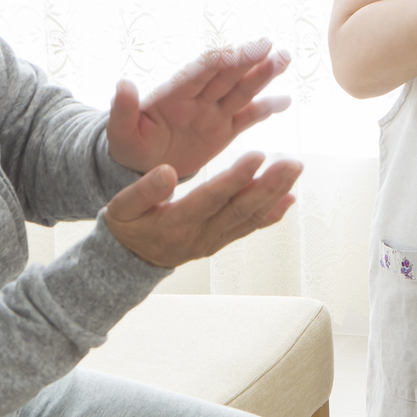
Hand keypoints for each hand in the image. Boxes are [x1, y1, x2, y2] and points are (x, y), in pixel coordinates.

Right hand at [101, 152, 303, 268]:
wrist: (129, 261)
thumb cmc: (126, 227)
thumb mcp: (121, 207)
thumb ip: (144, 190)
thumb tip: (168, 171)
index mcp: (176, 224)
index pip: (211, 199)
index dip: (235, 178)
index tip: (257, 155)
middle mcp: (200, 236)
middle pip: (240, 209)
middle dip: (269, 184)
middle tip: (292, 162)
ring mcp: (213, 241)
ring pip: (249, 217)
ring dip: (275, 193)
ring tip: (294, 170)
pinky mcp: (220, 241)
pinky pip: (249, 228)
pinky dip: (271, 214)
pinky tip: (289, 198)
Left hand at [108, 39, 290, 178]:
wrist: (142, 167)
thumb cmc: (128, 145)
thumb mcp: (120, 131)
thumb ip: (123, 109)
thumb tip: (122, 83)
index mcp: (174, 93)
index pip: (204, 70)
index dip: (227, 58)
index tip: (248, 49)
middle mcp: (198, 98)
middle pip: (228, 74)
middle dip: (249, 60)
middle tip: (273, 47)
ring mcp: (213, 113)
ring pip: (241, 90)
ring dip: (263, 76)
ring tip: (285, 60)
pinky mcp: (224, 130)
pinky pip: (247, 118)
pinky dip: (265, 109)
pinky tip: (285, 101)